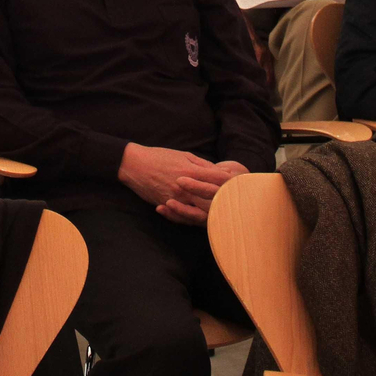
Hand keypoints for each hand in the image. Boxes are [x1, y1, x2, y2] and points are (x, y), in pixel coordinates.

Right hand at [118, 143, 235, 226]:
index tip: (241, 184)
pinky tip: (203, 220)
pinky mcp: (167, 205)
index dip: (231, 182)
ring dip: (212, 215)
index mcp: (191, 171)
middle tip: (238, 205)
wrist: (135, 165)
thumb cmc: (159, 156)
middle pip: (212, 199)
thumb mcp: (183, 155)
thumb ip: (202, 165)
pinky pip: (183, 217)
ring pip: (200, 212)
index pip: (217, 179)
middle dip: (226, 201)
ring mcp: (177, 198)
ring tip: (223, 216)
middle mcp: (186, 187)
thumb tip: (217, 172)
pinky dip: (193, 219)